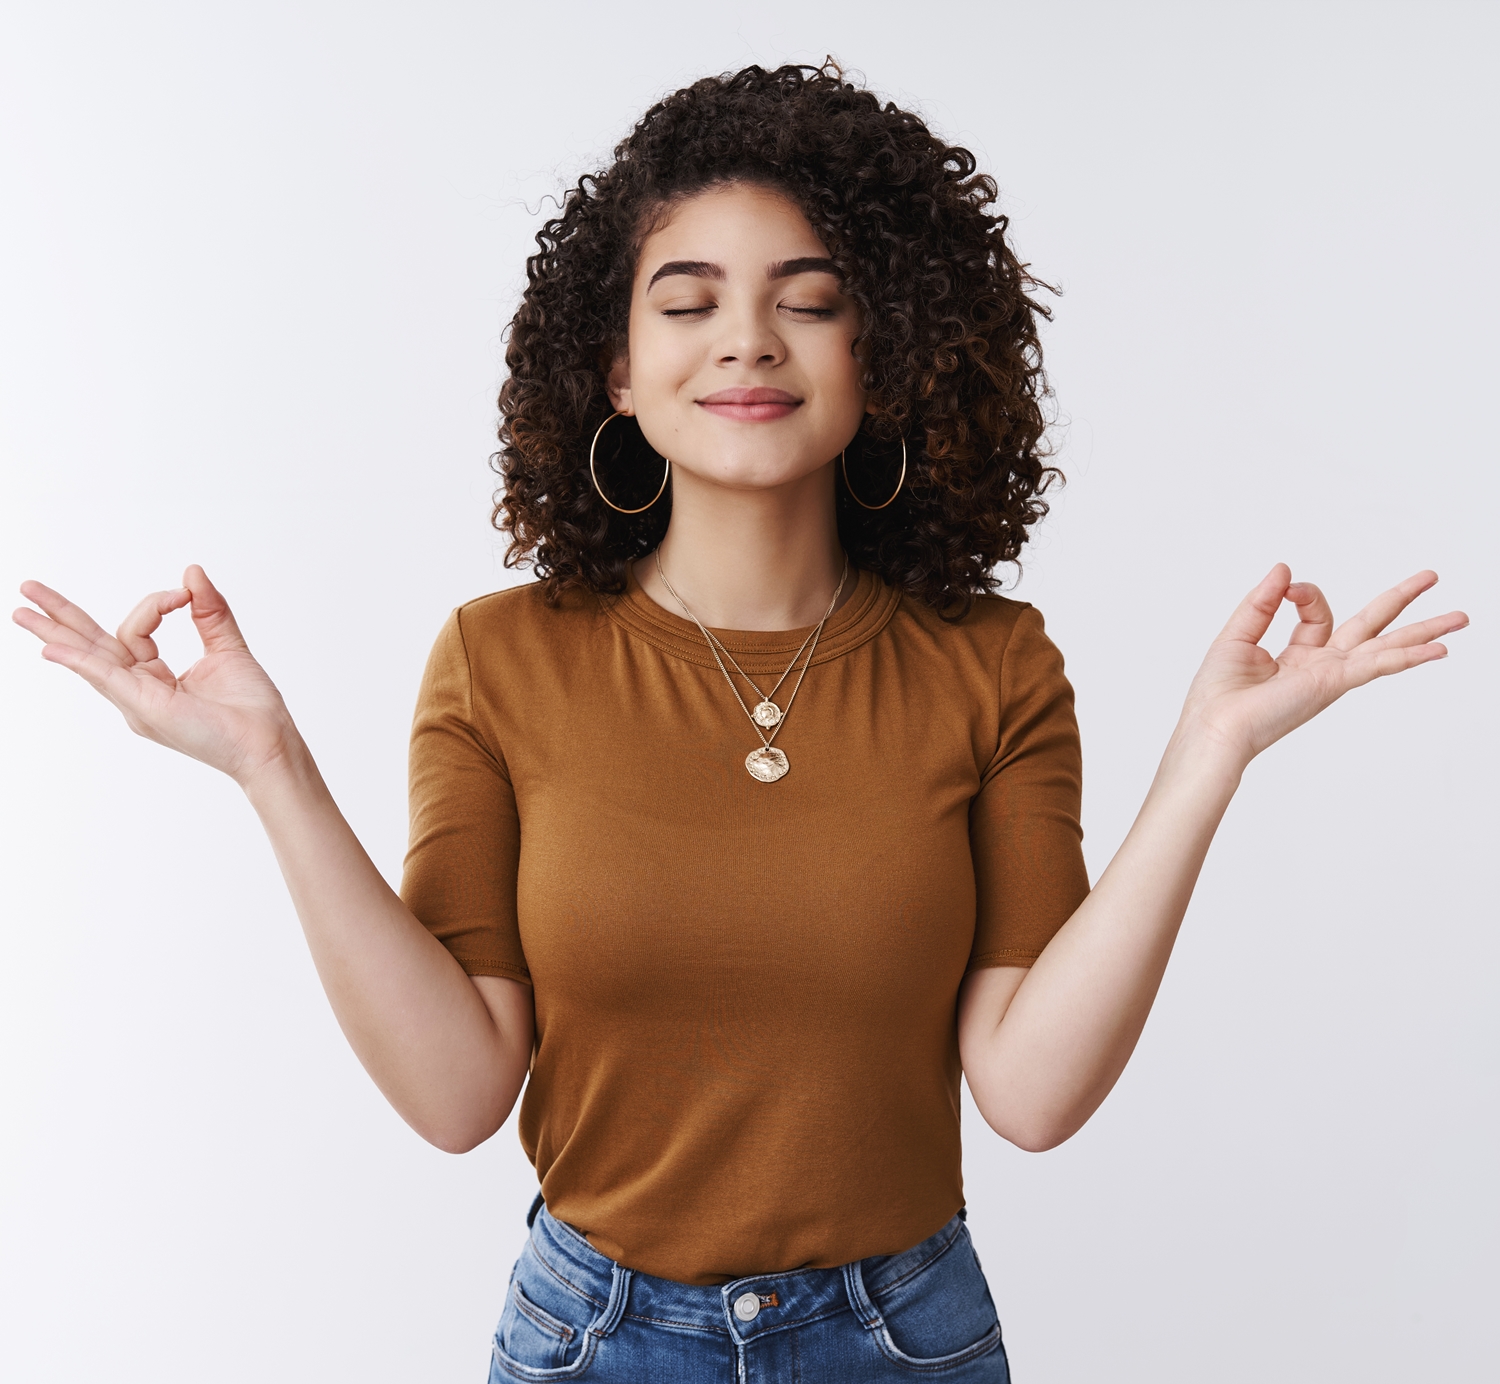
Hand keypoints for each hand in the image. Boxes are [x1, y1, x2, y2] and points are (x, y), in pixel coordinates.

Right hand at [13, 565, 300, 785]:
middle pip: (93, 646)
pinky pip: (107, 678)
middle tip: (27, 591)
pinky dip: (80, 661)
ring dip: (57, 632)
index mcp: (156, 679)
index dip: (155, 605)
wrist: (270, 742)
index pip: (135, 631)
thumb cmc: (252, 708)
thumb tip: (192, 572)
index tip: (183, 594)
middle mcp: (140, 691)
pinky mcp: (146, 708)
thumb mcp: (228, 647)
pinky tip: (52, 648)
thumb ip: (208, 611)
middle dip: (61, 618)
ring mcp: (138, 702)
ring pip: (92, 658)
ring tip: (22, 610)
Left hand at [1180, 564, 1467, 765]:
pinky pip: (1377, 664)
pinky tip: (1439, 649)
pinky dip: (1408, 656)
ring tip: (1461, 618)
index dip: (1305, 592)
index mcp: (1296, 656)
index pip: (1318, 612)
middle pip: (1370, 625)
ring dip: (1424, 632)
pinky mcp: (1333, 683)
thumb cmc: (1219, 696)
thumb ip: (1262, 602)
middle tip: (1432, 577)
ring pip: (1386, 646)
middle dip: (1401, 600)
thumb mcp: (1238, 635)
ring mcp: (1331, 676)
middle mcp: (1320, 666)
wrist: (1216, 729)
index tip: (1287, 587)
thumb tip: (1284, 569)